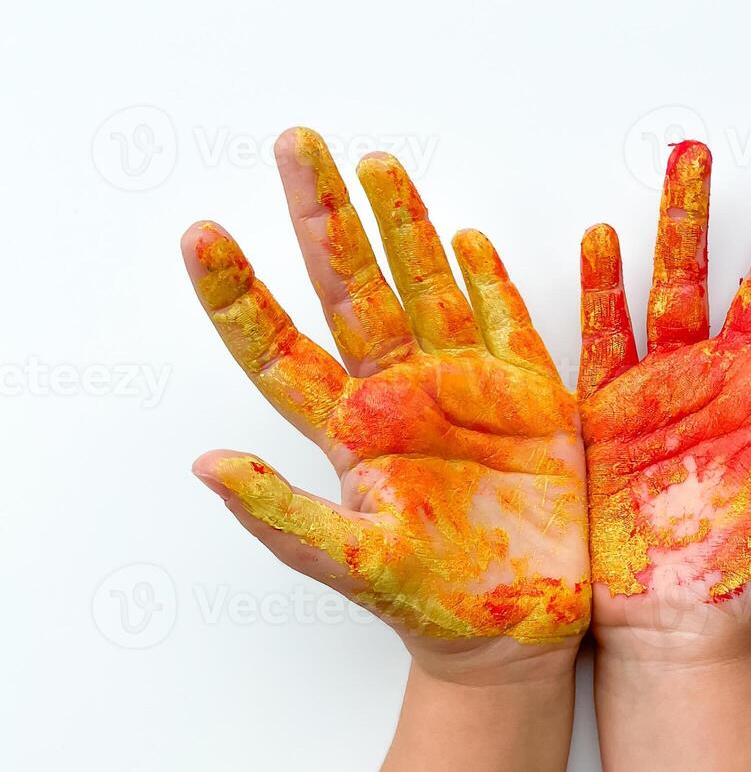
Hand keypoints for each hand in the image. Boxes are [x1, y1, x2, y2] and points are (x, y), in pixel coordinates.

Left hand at [182, 127, 588, 676]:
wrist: (517, 627)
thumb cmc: (432, 601)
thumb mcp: (356, 566)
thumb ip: (286, 518)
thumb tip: (206, 466)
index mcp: (350, 430)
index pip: (279, 349)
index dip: (239, 295)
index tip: (200, 235)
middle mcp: (400, 395)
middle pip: (350, 289)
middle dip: (322, 216)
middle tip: (294, 144)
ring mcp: (465, 387)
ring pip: (425, 286)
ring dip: (400, 223)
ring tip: (372, 161)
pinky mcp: (528, 397)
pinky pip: (506, 322)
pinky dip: (488, 278)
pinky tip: (464, 237)